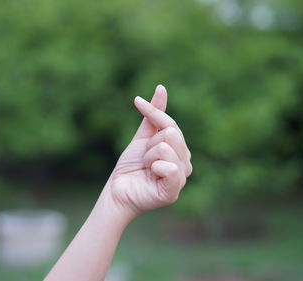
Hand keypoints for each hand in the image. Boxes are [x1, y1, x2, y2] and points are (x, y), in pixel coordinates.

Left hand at [104, 85, 191, 216]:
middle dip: (149, 144)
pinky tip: (152, 176)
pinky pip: (169, 168)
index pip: (171, 123)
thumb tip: (161, 88)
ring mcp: (181, 178)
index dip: (153, 113)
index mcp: (180, 150)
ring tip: (146, 169)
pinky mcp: (173, 192)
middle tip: (144, 159)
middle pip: (170, 134)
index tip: (136, 101)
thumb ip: (154, 115)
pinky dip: (155, 168)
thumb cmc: (131, 166)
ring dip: (148, 157)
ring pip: (166, 149)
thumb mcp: (142, 137)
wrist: (117, 190)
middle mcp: (185, 163)